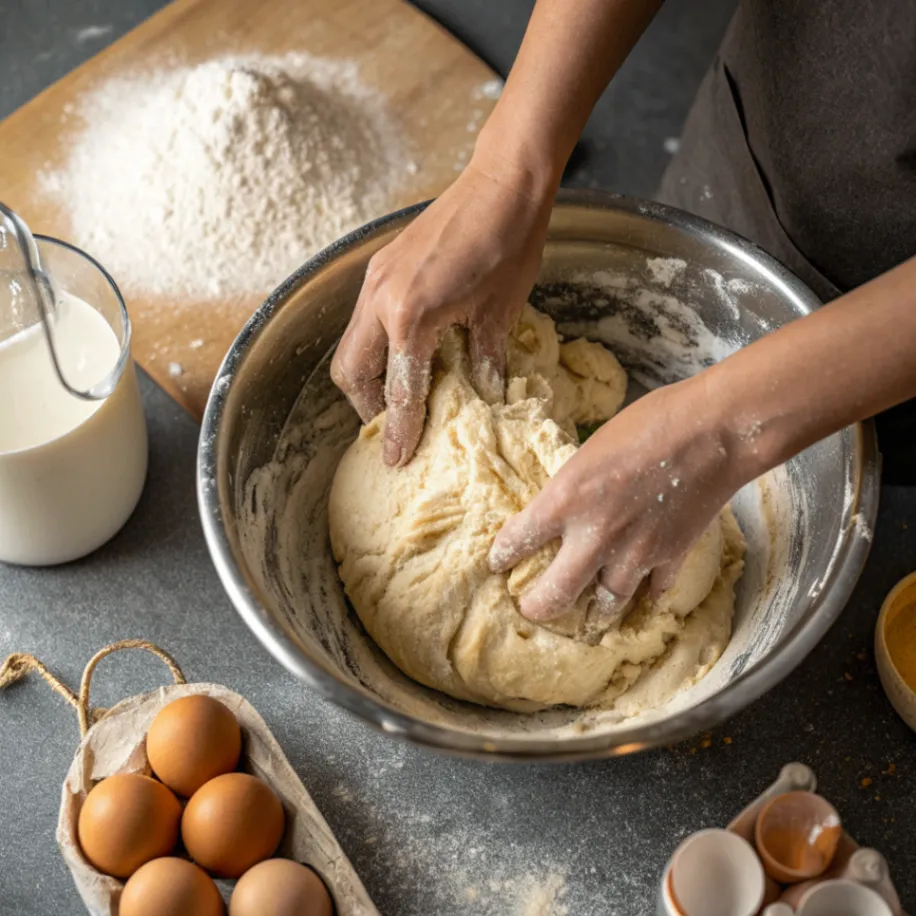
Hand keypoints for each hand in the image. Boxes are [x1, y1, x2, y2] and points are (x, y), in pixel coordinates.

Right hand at [331, 152, 553, 466]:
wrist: (503, 181)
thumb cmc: (510, 245)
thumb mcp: (500, 313)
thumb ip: (482, 362)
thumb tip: (481, 400)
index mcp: (410, 317)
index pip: (398, 391)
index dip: (399, 431)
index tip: (397, 461)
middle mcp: (380, 300)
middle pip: (351, 374)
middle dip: (368, 408)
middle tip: (397, 427)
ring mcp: (376, 280)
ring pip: (351, 347)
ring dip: (368, 379)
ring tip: (401, 396)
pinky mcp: (381, 267)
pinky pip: (364, 321)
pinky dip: (376, 348)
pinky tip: (407, 353)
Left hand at [489, 376, 744, 620]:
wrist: (713, 432)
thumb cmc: (650, 422)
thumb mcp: (590, 449)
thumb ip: (574, 487)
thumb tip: (564, 506)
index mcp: (565, 500)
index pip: (518, 541)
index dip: (502, 556)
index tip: (497, 563)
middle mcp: (594, 537)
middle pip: (553, 597)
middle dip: (536, 607)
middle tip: (531, 606)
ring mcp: (634, 554)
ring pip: (606, 604)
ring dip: (593, 607)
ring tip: (585, 609)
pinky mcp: (671, 557)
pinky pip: (652, 593)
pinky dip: (645, 596)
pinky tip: (640, 595)